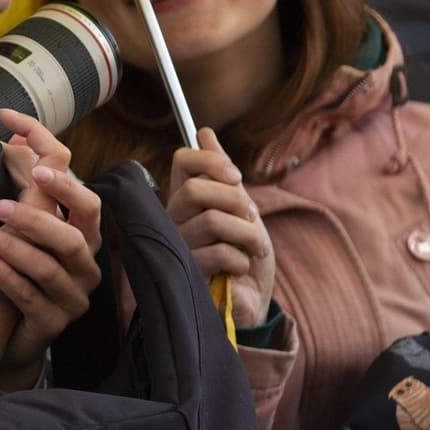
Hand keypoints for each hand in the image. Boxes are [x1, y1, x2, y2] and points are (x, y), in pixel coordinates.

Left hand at [0, 111, 102, 390]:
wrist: (7, 338)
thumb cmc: (18, 272)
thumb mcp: (21, 225)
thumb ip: (23, 186)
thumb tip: (13, 139)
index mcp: (80, 231)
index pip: (79, 188)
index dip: (52, 156)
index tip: (15, 127)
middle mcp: (83, 261)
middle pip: (80, 228)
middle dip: (43, 210)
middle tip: (2, 200)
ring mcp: (72, 294)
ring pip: (50, 265)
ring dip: (14, 244)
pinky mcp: (53, 322)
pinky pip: (31, 297)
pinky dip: (7, 276)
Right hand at [166, 129, 273, 332]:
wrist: (253, 297)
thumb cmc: (245, 251)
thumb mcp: (242, 208)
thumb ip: (223, 175)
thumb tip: (205, 132)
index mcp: (186, 198)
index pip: (181, 162)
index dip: (209, 161)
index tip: (235, 176)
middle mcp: (174, 219)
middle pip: (195, 191)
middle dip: (236, 203)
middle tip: (253, 218)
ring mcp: (177, 247)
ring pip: (212, 221)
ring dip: (247, 235)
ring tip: (255, 249)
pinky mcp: (187, 274)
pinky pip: (219, 253)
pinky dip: (242, 260)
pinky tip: (240, 269)